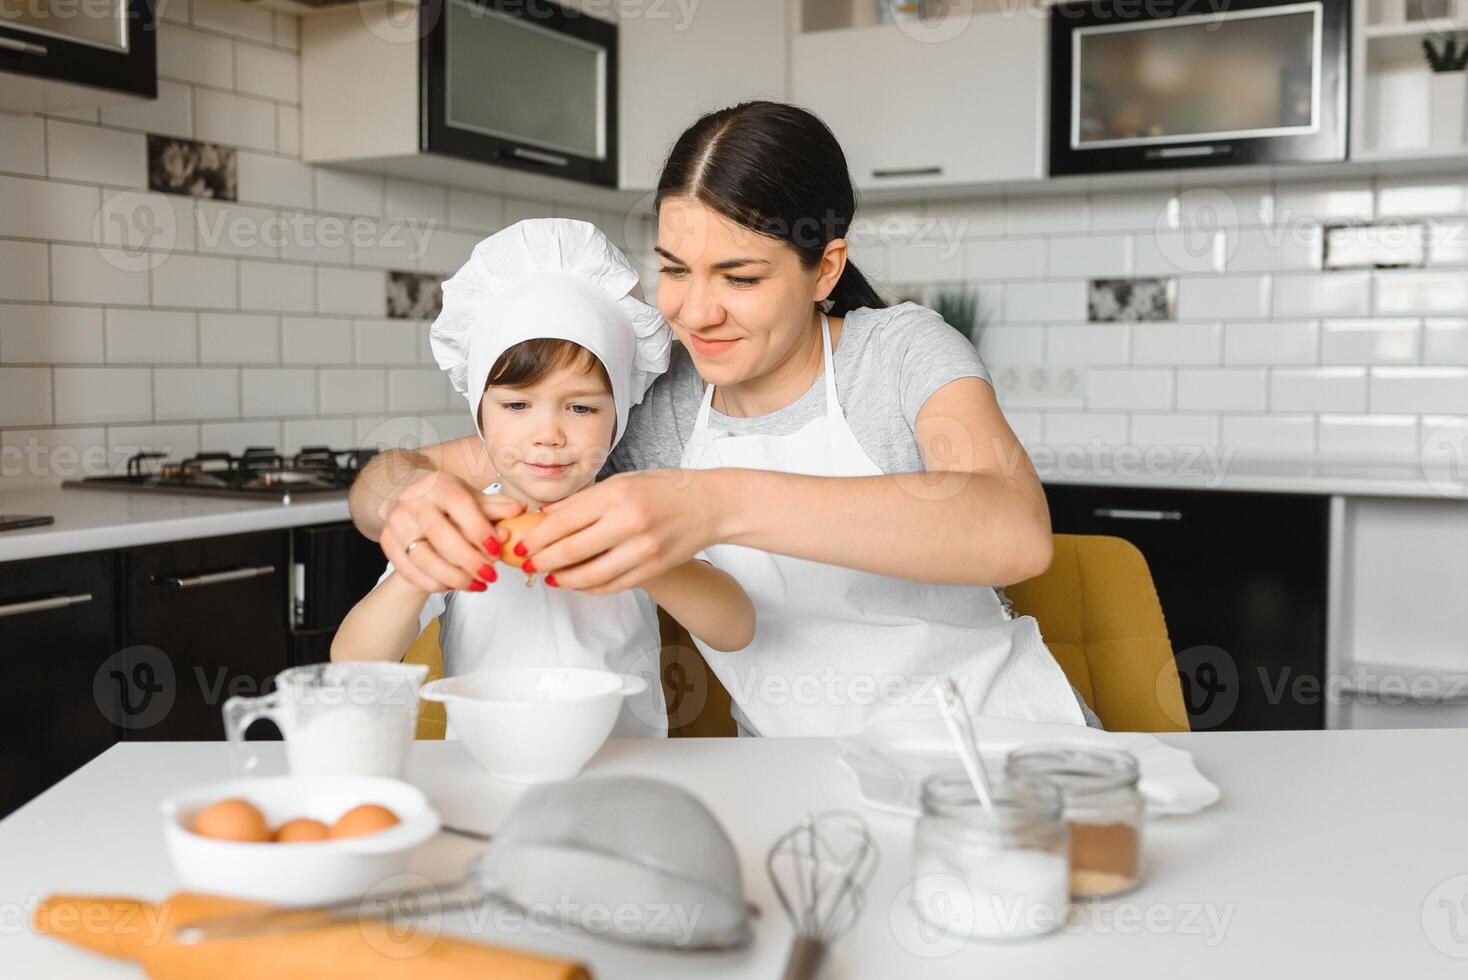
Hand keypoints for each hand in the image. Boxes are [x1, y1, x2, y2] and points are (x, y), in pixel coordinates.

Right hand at [380, 470, 523, 591]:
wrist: (406, 498)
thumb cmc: (446, 499)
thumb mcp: (471, 497)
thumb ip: (495, 506)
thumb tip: (519, 509)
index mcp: (438, 484)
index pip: (459, 504)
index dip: (480, 528)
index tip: (498, 550)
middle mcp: (413, 502)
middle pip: (441, 536)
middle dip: (470, 560)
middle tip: (492, 576)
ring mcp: (397, 523)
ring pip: (424, 558)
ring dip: (455, 577)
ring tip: (478, 586)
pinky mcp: (388, 544)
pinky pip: (410, 572)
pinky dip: (434, 584)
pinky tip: (454, 586)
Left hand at [522, 469, 719, 594]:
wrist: (711, 505)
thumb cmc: (666, 488)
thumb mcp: (623, 481)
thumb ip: (584, 500)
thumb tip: (546, 515)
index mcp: (617, 495)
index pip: (563, 522)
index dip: (537, 537)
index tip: (522, 544)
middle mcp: (629, 522)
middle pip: (571, 551)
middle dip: (543, 561)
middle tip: (528, 564)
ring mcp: (643, 549)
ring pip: (590, 576)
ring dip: (564, 580)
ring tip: (551, 577)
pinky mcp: (653, 568)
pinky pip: (613, 585)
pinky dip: (590, 587)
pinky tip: (578, 583)